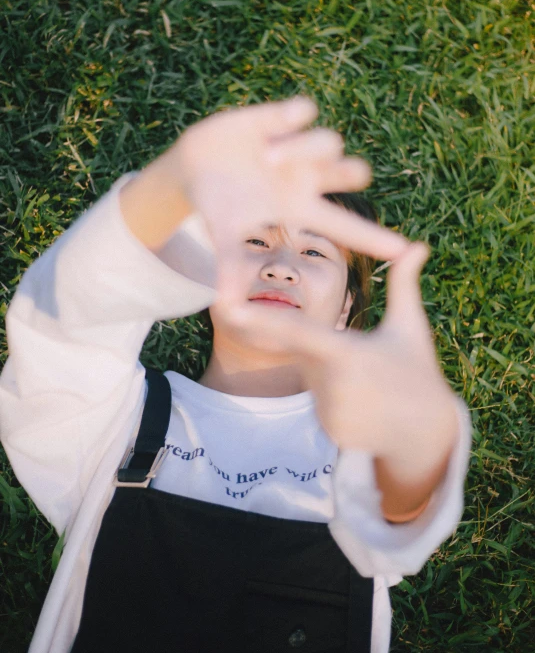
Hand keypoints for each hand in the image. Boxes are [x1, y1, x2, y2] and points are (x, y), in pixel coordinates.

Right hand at [170, 96, 408, 302]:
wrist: (196, 167)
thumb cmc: (219, 206)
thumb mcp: (224, 236)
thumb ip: (228, 267)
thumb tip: (225, 309)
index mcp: (303, 209)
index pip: (348, 228)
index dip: (375, 239)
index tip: (405, 252)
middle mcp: (309, 177)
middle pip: (352, 173)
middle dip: (350, 174)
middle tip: (341, 177)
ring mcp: (297, 146)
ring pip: (329, 142)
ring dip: (304, 151)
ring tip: (267, 159)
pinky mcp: (279, 117)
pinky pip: (303, 111)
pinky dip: (297, 115)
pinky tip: (285, 121)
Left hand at [222, 241, 458, 518]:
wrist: (425, 435)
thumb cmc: (418, 371)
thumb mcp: (411, 327)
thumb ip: (404, 284)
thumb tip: (418, 244)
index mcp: (346, 353)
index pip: (295, 332)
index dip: (261, 319)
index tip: (229, 308)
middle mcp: (330, 384)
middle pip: (306, 352)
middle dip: (323, 348)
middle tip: (352, 359)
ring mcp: (327, 410)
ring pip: (313, 375)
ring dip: (334, 373)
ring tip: (370, 384)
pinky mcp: (326, 429)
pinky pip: (319, 399)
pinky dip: (337, 395)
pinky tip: (366, 403)